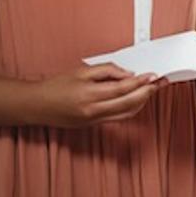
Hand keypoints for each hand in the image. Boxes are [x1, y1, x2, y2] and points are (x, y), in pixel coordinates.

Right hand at [31, 63, 161, 126]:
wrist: (36, 106)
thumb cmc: (55, 86)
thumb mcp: (81, 71)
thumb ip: (107, 70)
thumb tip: (127, 74)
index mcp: (89, 95)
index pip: (122, 89)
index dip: (141, 82)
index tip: (152, 75)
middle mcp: (93, 111)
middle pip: (129, 103)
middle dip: (147, 92)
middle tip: (158, 83)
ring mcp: (94, 120)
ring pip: (127, 113)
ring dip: (142, 102)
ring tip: (151, 89)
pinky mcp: (94, 125)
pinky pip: (119, 117)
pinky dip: (131, 108)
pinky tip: (137, 99)